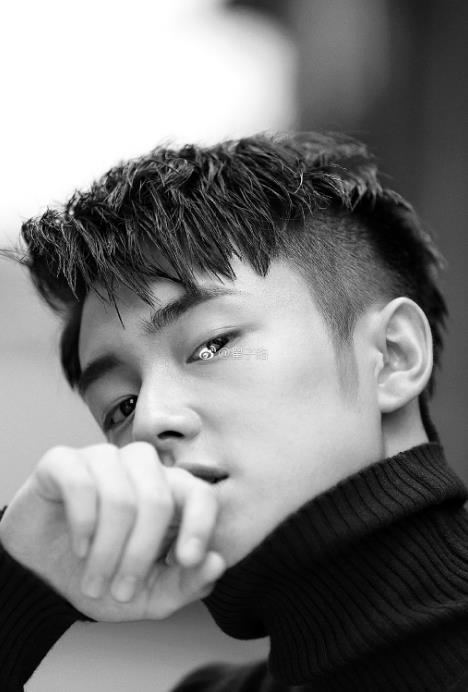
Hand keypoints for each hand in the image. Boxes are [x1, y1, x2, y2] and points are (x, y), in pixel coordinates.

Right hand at [0, 442, 224, 620]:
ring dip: (108, 550)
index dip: (200, 524)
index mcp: (170, 493)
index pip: (201, 493)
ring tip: (95, 581)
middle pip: (158, 500)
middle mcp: (141, 468)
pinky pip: (81, 483)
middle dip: (139, 556)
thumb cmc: (103, 578)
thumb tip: (217, 562)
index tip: (186, 560)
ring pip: (121, 496)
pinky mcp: (63, 462)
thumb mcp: (149, 596)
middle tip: (120, 593)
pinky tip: (79, 547)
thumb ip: (187, 584)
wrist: (42, 577)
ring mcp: (103, 460)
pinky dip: (83, 523)